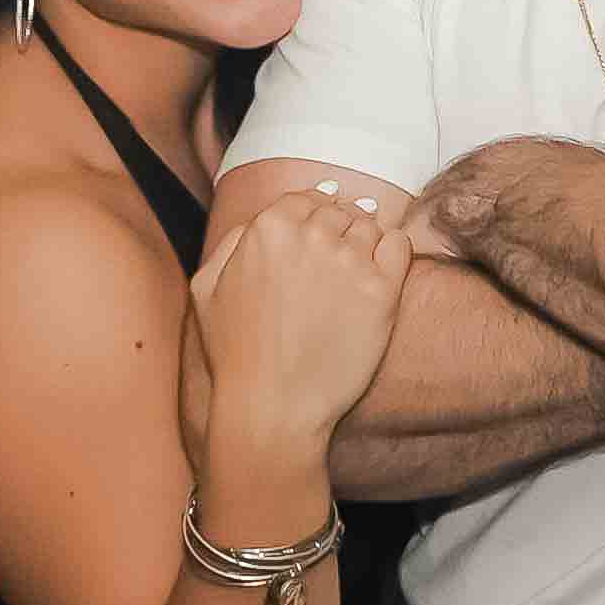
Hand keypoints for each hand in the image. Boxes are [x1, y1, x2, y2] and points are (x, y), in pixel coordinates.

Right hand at [188, 179, 418, 463]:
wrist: (273, 407)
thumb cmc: (236, 354)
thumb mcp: (206, 288)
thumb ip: (231, 243)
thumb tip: (259, 222)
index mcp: (267, 227)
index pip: (304, 198)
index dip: (312, 215)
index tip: (318, 235)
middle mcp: (311, 234)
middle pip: (339, 209)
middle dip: (338, 229)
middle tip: (335, 263)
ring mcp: (350, 260)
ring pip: (369, 224)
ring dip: (364, 241)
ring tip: (352, 276)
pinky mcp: (382, 289)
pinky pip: (399, 244)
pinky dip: (392, 250)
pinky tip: (378, 275)